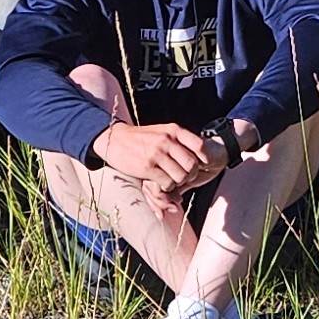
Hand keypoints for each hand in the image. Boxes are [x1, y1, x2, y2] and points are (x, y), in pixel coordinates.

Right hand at [94, 121, 227, 196]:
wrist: (114, 140)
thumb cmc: (140, 138)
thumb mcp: (161, 131)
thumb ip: (178, 139)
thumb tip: (200, 153)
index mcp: (173, 130)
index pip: (199, 145)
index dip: (203, 158)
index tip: (202, 165)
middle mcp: (167, 140)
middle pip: (192, 165)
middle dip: (191, 175)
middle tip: (185, 177)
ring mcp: (157, 154)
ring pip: (181, 176)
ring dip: (179, 183)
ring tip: (172, 181)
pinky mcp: (147, 167)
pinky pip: (168, 183)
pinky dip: (168, 187)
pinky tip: (162, 184)